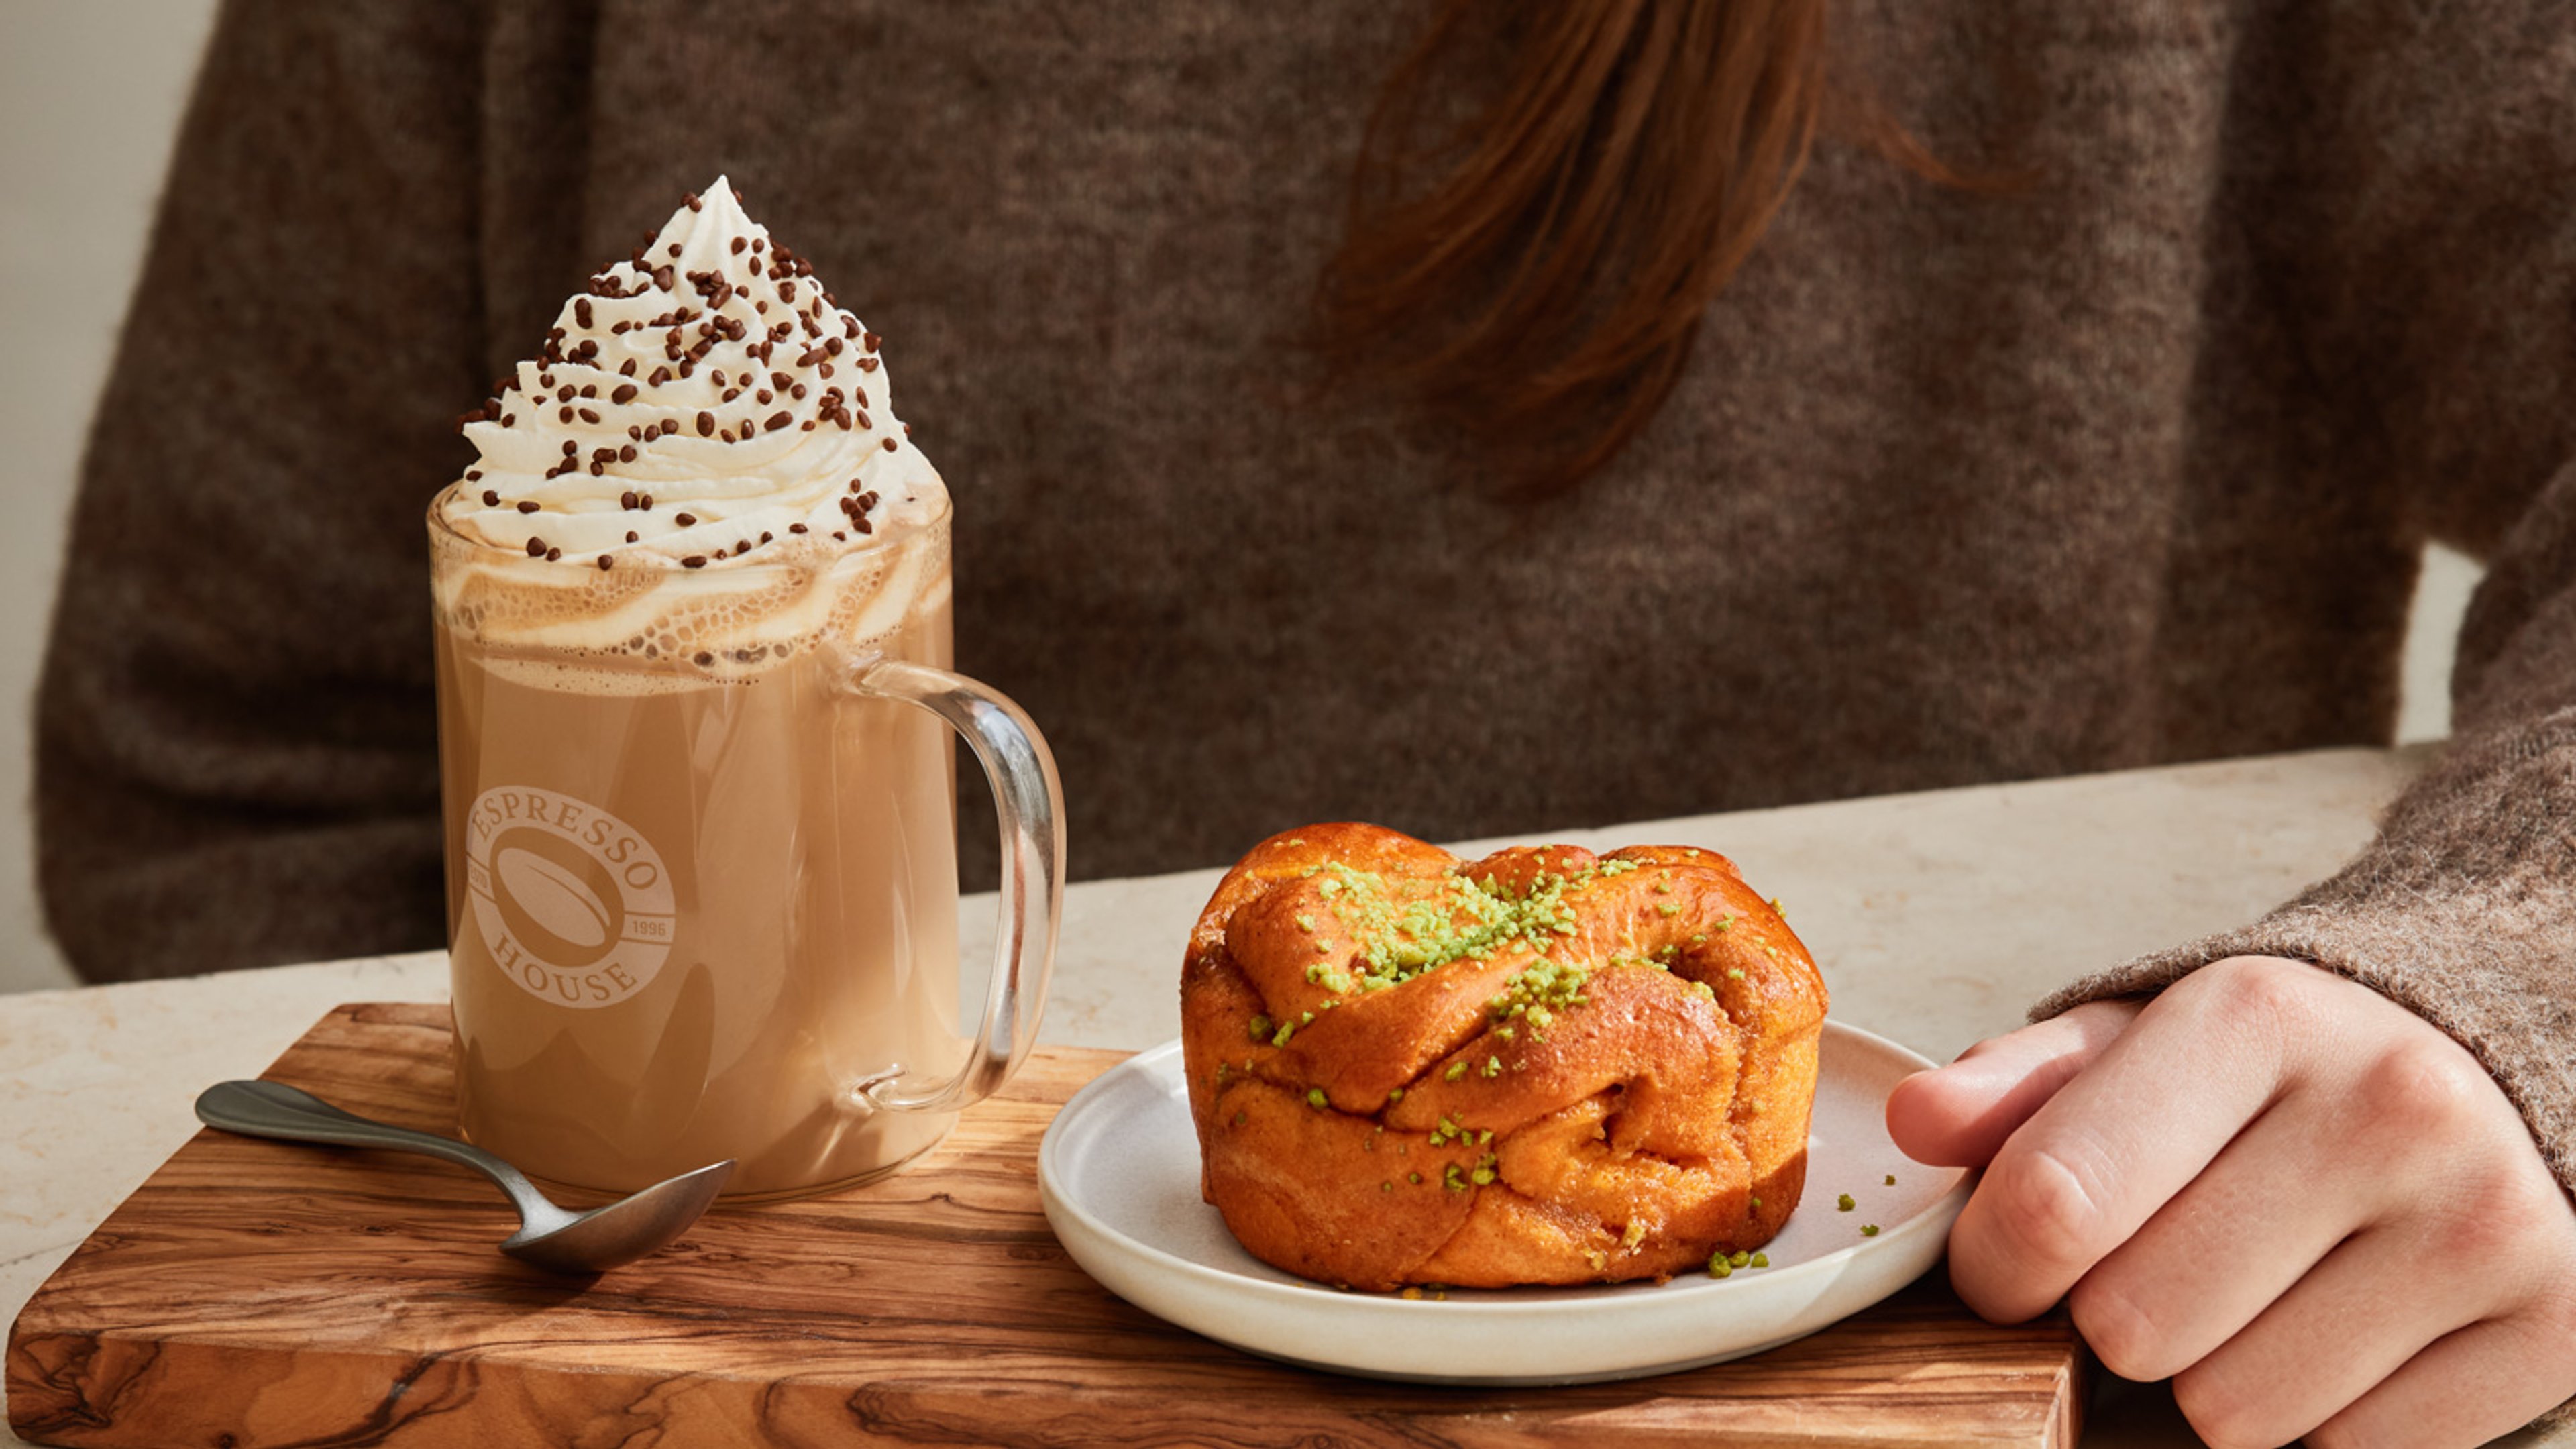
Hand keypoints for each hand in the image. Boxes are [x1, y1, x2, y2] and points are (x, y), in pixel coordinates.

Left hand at [1886, 955, 2575, 1448]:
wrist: (2477, 1075)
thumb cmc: (2263, 1078)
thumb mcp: (2131, 1048)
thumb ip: (2013, 1089)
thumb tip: (1914, 1121)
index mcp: (2258, 1017)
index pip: (2055, 1199)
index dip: (1996, 1267)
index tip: (2005, 1271)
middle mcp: (2390, 1105)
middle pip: (2136, 1325)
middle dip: (2113, 1321)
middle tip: (2158, 1268)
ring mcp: (2485, 1220)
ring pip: (2236, 1413)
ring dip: (2210, 1382)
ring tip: (2251, 1295)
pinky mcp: (2551, 1322)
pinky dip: (2319, 1420)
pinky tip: (2337, 1334)